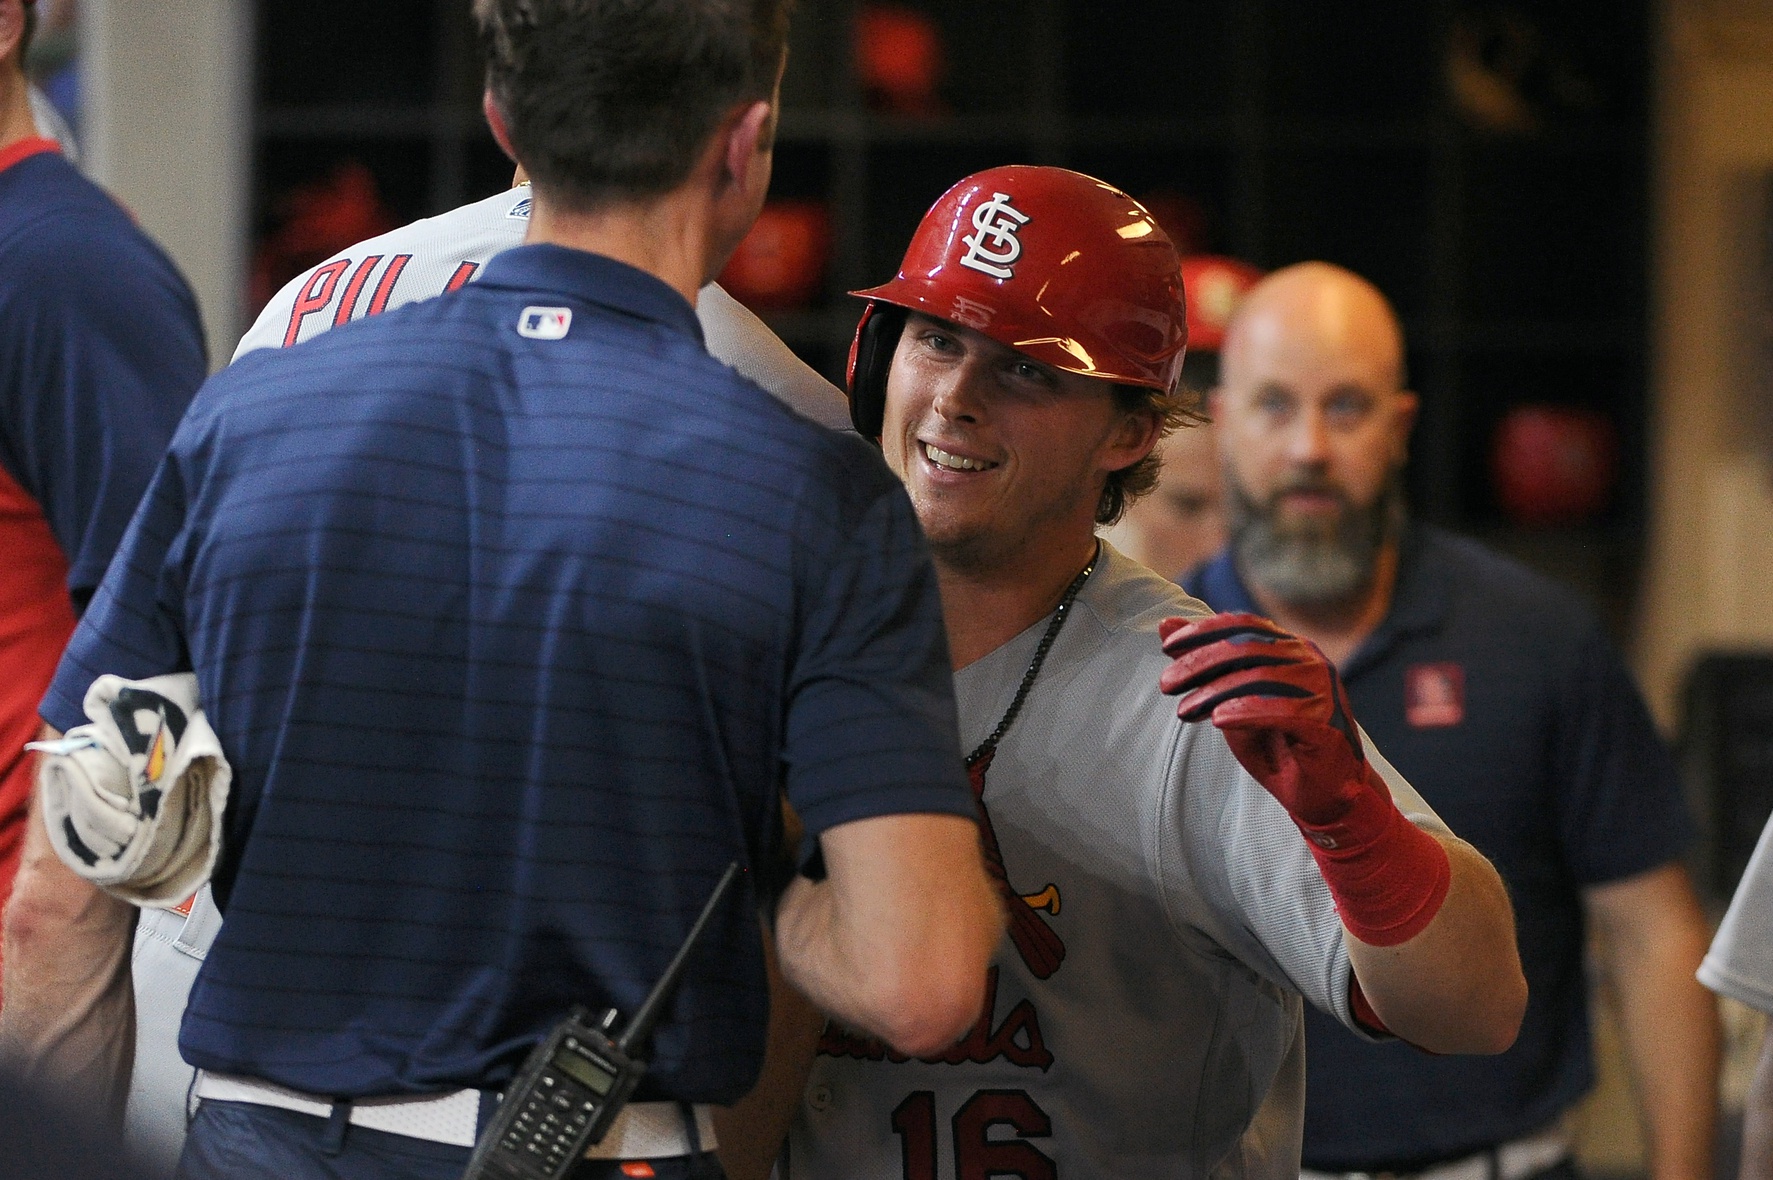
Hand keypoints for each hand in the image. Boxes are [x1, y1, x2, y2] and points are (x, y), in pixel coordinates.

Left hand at [1155, 612, 1450, 946]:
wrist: (1323, 793)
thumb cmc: (1277, 745)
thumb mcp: (1229, 700)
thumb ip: (1202, 663)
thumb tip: (1163, 625)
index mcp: (1289, 649)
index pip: (1244, 626)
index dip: (1204, 631)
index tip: (1168, 646)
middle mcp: (1310, 661)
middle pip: (1247, 649)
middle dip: (1200, 663)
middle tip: (1167, 684)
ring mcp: (1322, 690)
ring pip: (1260, 677)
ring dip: (1214, 692)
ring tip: (1184, 710)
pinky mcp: (1326, 722)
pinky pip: (1281, 710)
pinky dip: (1245, 711)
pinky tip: (1217, 720)